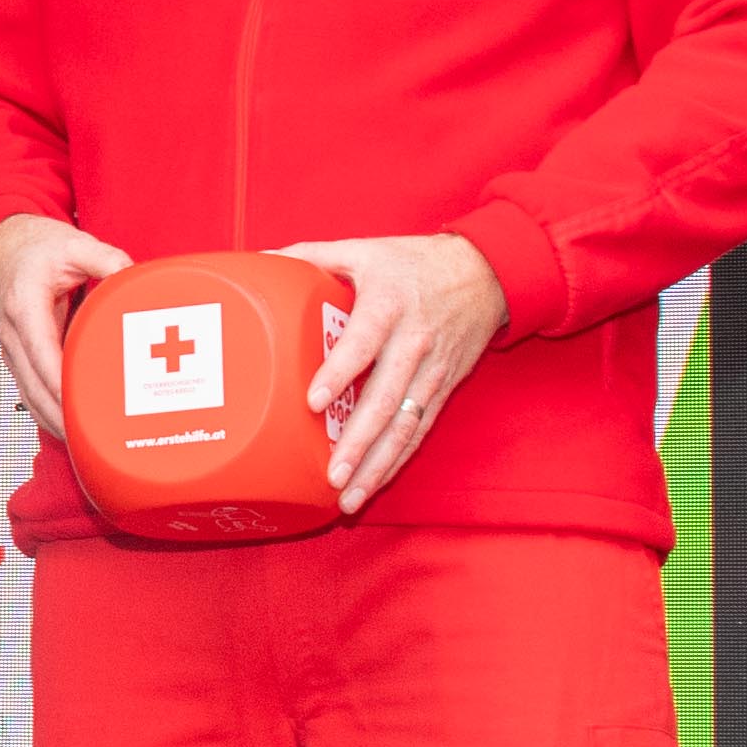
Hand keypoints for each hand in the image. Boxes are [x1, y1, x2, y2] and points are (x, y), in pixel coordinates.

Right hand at [0, 213, 128, 451]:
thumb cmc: (33, 248)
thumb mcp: (74, 243)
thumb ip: (107, 259)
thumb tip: (137, 278)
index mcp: (24, 306)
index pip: (42, 355)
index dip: (61, 386)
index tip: (83, 409)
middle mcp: (12, 333)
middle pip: (34, 387)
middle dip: (62, 418)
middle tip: (95, 441)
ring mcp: (12, 350)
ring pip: (30, 397)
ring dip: (56, 422)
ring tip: (87, 446)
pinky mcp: (19, 358)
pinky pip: (32, 392)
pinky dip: (50, 413)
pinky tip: (72, 430)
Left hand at [288, 232, 508, 506]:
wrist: (485, 274)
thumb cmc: (414, 262)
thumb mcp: (363, 249)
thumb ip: (312, 255)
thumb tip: (261, 261)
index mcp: (389, 305)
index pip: (363, 343)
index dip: (340, 372)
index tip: (314, 401)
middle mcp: (413, 343)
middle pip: (386, 399)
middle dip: (359, 441)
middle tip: (332, 473)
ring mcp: (432, 371)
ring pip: (405, 426)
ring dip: (378, 464)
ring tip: (349, 496)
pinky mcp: (443, 389)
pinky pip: (419, 431)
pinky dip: (397, 461)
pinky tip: (374, 484)